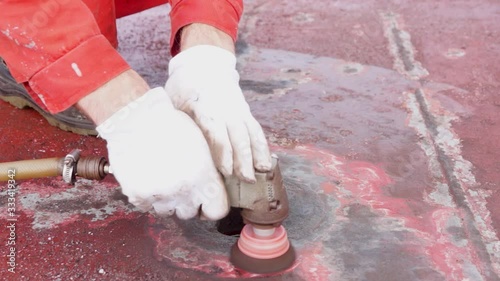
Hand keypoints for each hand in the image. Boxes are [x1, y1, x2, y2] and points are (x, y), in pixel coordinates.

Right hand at [96, 87, 228, 219]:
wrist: (135, 117)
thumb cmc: (171, 123)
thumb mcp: (201, 144)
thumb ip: (208, 172)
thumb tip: (211, 188)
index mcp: (204, 177)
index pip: (217, 211)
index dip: (212, 205)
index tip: (206, 199)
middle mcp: (184, 191)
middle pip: (191, 213)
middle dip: (188, 202)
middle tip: (181, 182)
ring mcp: (159, 196)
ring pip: (168, 212)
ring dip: (167, 200)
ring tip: (162, 177)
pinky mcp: (137, 195)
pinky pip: (146, 206)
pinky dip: (147, 196)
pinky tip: (147, 177)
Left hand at [165, 45, 271, 182]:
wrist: (204, 64)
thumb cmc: (184, 87)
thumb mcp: (175, 102)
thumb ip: (176, 124)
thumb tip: (168, 153)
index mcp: (205, 106)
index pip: (216, 131)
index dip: (222, 151)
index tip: (225, 170)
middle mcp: (225, 109)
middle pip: (238, 135)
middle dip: (243, 158)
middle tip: (246, 179)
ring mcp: (238, 110)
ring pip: (250, 132)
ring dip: (257, 153)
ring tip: (262, 172)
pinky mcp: (245, 112)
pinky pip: (255, 130)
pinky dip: (261, 146)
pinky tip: (265, 162)